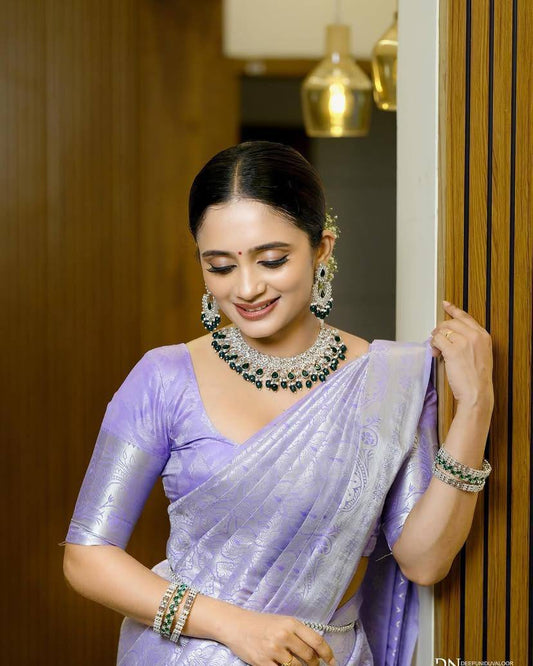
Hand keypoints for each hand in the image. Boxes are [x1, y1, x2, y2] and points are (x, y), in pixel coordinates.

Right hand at [221, 606, 336, 665]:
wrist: (237, 625)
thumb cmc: (262, 624)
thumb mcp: (282, 622)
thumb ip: (299, 634)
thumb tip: (319, 652)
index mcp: (291, 623)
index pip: (317, 641)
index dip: (328, 654)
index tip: (333, 662)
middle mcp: (284, 635)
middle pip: (309, 657)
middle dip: (314, 665)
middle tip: (312, 665)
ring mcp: (273, 650)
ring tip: (295, 664)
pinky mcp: (263, 663)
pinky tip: (283, 665)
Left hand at [430, 300, 493, 407]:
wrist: (477, 392)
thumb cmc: (476, 377)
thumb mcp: (480, 354)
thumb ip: (470, 341)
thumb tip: (450, 334)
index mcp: (483, 336)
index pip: (466, 317)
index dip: (453, 310)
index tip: (446, 305)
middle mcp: (475, 336)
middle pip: (451, 322)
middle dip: (440, 330)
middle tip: (436, 339)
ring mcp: (465, 342)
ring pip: (442, 330)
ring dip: (436, 339)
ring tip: (437, 350)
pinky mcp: (453, 350)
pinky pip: (437, 340)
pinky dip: (433, 346)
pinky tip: (436, 353)